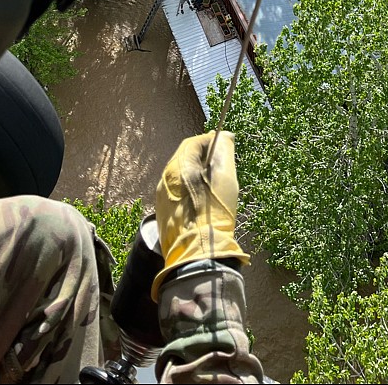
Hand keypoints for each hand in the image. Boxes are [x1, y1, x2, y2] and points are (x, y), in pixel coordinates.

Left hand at [151, 131, 248, 295]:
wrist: (197, 252)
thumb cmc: (214, 211)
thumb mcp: (225, 176)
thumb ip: (224, 150)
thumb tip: (224, 136)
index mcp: (177, 166)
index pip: (193, 143)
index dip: (210, 141)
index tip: (225, 147)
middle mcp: (165, 178)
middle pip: (185, 159)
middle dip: (203, 159)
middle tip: (221, 168)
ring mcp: (161, 197)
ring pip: (180, 177)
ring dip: (196, 176)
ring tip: (214, 187)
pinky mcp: (163, 213)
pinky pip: (177, 193)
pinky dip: (189, 191)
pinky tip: (202, 203)